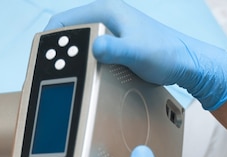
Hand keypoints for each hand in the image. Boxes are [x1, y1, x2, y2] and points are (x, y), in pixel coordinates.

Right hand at [45, 0, 226, 109]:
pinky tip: (82, 74)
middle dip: (56, 51)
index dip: (49, 40)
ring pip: (77, 41)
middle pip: (68, 32)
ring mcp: (110, 29)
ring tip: (62, 75)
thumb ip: (114, 49)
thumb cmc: (165, 54)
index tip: (40, 58)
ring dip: (69, 57)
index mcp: (106, 11)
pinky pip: (89, 49)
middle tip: (48, 72)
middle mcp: (106, 16)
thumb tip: (95, 46)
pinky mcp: (115, 42)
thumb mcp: (136, 53)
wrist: (186, 62)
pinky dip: (81, 60)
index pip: (63, 21)